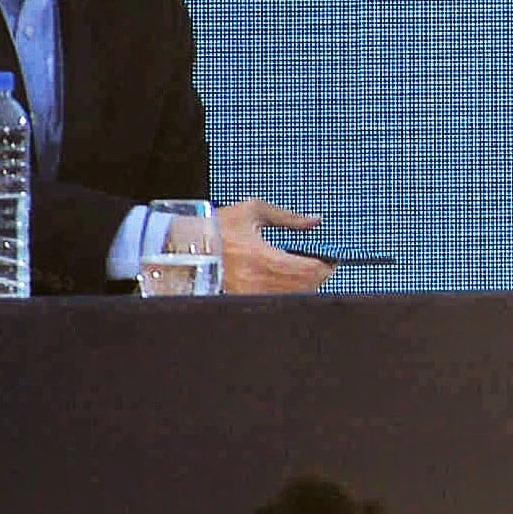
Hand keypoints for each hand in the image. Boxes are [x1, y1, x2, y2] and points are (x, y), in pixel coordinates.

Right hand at [218, 200, 333, 294]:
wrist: (182, 245)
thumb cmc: (215, 227)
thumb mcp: (252, 212)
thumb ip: (287, 217)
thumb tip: (313, 221)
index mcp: (265, 258)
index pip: (311, 271)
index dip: (326, 266)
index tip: (330, 260)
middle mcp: (259, 281)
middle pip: (305, 288)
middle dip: (316, 277)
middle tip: (318, 266)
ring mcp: (249, 294)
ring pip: (291, 297)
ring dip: (302, 287)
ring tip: (299, 273)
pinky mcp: (240, 299)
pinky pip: (272, 301)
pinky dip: (283, 293)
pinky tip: (280, 282)